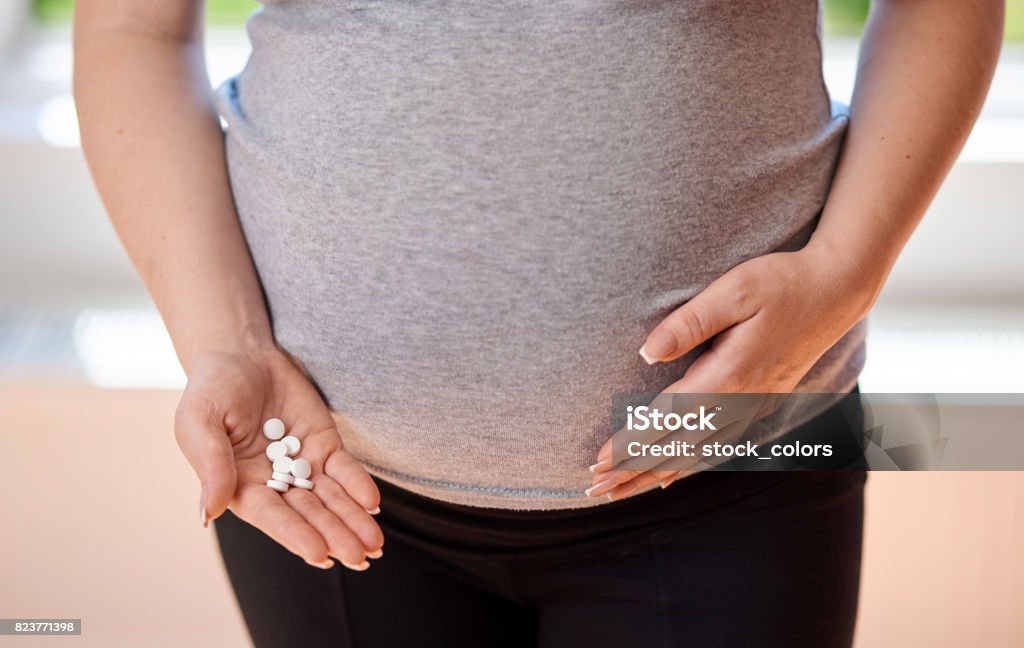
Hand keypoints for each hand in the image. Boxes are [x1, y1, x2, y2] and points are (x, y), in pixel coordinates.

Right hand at [175, 346, 383, 570]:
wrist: (241, 354)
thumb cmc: (211, 389)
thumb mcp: (199, 421)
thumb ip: (210, 465)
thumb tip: (207, 515)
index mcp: (239, 486)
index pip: (272, 516)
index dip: (295, 535)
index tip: (320, 554)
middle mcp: (273, 483)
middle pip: (309, 514)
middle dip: (335, 536)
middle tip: (360, 559)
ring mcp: (302, 465)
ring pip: (331, 498)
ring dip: (353, 520)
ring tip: (374, 544)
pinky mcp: (324, 445)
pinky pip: (344, 469)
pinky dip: (358, 486)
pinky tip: (373, 503)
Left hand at [589, 244, 872, 500]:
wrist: (837, 288)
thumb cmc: (782, 282)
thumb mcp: (733, 291)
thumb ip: (689, 323)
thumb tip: (647, 352)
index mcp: (729, 376)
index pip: (667, 420)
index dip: (630, 444)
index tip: (597, 464)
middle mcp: (740, 400)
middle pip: (677, 448)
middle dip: (633, 471)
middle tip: (593, 490)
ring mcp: (752, 405)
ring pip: (695, 454)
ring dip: (654, 474)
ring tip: (620, 492)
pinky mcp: (759, 402)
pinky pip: (717, 447)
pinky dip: (688, 467)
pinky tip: (670, 478)